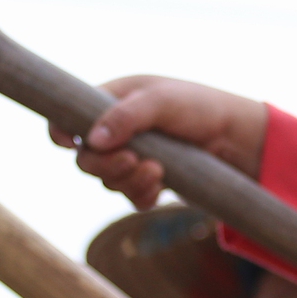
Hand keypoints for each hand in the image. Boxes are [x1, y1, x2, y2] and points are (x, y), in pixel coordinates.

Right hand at [50, 76, 268, 208]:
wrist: (237, 137)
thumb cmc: (200, 106)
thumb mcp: (163, 101)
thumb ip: (125, 116)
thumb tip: (89, 139)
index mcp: (112, 101)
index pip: (67, 116)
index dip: (59, 131)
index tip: (67, 143)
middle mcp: (116, 130)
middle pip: (85, 158)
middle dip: (106, 165)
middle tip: (134, 160)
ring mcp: (131, 156)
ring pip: (107, 181)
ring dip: (128, 180)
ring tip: (158, 171)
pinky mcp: (148, 180)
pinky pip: (129, 197)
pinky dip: (140, 195)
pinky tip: (161, 186)